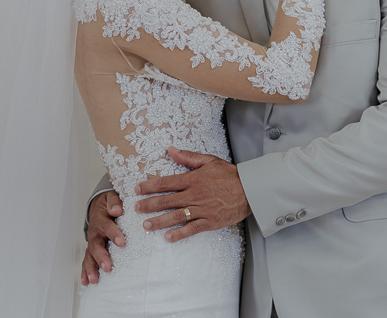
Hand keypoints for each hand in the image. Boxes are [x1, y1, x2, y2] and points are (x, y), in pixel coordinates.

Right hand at [81, 190, 124, 285]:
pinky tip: (86, 281)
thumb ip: (115, 201)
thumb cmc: (109, 203)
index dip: (113, 234)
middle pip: (95, 245)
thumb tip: (117, 210)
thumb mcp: (112, 196)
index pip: (106, 226)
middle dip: (101, 256)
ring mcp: (92, 241)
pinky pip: (87, 260)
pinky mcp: (92, 248)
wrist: (99, 206)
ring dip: (91, 268)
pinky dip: (85, 271)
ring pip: (89, 255)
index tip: (122, 242)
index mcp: (101, 218)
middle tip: (107, 267)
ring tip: (94, 280)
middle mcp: (94, 232)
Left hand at [134, 146, 251, 242]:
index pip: (166, 183)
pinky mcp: (210, 221)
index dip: (149, 186)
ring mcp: (202, 210)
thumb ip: (188, 157)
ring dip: (159, 221)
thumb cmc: (230, 174)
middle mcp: (194, 195)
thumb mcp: (209, 161)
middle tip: (136, 209)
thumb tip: (171, 150)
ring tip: (146, 225)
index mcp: (193, 179)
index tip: (137, 189)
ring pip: (176, 216)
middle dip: (149, 205)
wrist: (250, 189)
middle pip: (166, 201)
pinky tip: (168, 237)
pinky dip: (179, 234)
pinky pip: (192, 229)